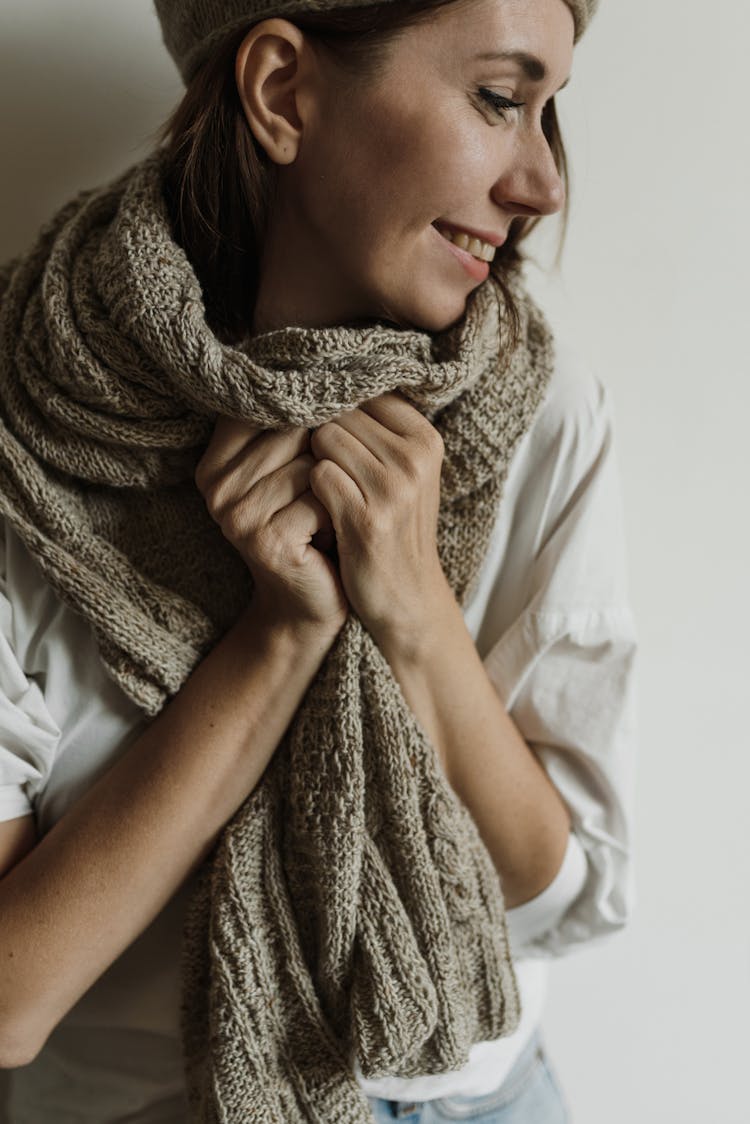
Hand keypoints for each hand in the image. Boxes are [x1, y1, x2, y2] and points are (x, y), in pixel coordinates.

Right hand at [195, 418, 347, 637]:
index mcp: (214, 461)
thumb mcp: (292, 470)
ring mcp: (236, 515)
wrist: (310, 603)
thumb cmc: (309, 527)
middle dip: (325, 455)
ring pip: (309, 464)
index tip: (323, 444)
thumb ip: (292, 425)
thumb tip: (322, 366)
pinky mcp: (264, 540)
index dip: (307, 417)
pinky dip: (337, 511)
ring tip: (328, 512)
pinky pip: (319, 498)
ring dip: (335, 486)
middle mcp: (215, 486)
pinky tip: (331, 532)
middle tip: (326, 491)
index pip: (268, 406)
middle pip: (292, 431)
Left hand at [308, 393, 450, 653]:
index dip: (333, 407)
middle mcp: (415, 457)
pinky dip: (308, 490)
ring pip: (325, 437)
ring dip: (312, 460)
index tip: (320, 430)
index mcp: (425, 439)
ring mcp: (395, 487)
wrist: (406, 599)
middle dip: (319, 434)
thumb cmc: (393, 528)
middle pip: (339, 411)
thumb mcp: (400, 474)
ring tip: (319, 490)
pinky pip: (318, 475)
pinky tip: (316, 510)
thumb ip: (374, 430)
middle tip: (314, 464)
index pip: (363, 390)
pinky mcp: (369, 517)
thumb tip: (322, 378)